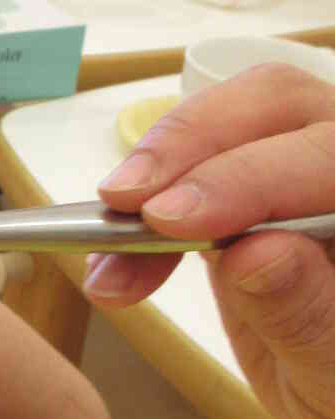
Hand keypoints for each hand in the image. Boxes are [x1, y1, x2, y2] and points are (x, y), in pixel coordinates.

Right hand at [86, 66, 334, 418]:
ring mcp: (299, 173)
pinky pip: (191, 173)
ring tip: (106, 255)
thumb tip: (254, 253)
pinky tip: (112, 269)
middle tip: (123, 205)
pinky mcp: (250, 193)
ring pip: (228, 124)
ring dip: (154, 177)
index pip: (328, 156)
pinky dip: (140, 215)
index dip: (249, 177)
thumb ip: (306, 313)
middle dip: (190, 145)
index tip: (170, 220)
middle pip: (275, 106)